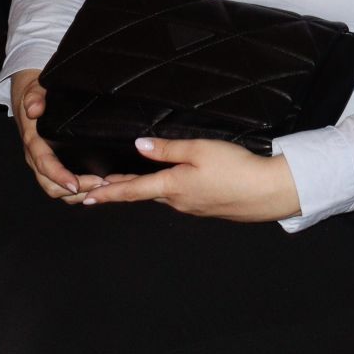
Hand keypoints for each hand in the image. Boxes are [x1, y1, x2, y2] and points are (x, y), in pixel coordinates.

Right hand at [10, 69, 100, 199]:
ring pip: (57, 190)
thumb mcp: (34, 90)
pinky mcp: (52, 165)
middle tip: (101, 185)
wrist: (28, 98)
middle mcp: (36, 157)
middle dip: (76, 190)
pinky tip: (96, 186)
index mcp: (33, 141)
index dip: (59, 177)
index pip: (45, 165)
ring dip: (78, 194)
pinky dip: (78, 190)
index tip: (75, 184)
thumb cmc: (35, 94)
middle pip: (51, 185)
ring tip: (103, 188)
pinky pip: (61, 185)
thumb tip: (34, 109)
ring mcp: (43, 164)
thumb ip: (34, 97)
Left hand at [80, 138, 301, 222]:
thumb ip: (168, 148)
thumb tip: (139, 146)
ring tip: (126, 181)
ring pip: (161, 195)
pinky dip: (165, 190)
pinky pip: (178, 197)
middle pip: (142, 194)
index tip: (85, 197)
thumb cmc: (236, 168)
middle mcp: (177, 201)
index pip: (130, 191)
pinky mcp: (206, 207)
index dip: (106, 193)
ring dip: (141, 189)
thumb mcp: (200, 149)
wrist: (268, 192)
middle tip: (96, 187)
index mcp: (172, 187)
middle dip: (119, 190)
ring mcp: (192, 207)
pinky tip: (169, 182)